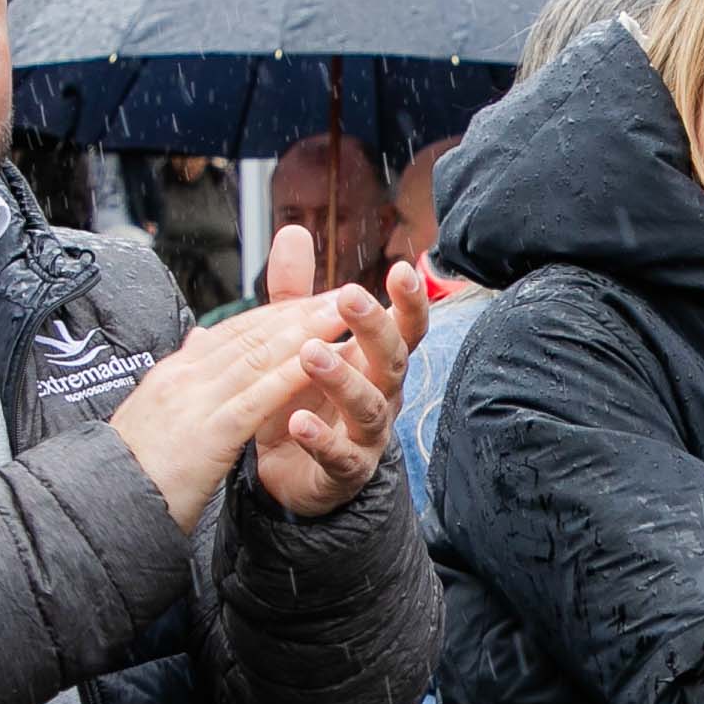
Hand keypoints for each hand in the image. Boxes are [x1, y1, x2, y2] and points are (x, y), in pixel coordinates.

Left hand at [241, 227, 429, 517]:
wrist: (293, 472)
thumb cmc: (305, 397)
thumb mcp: (296, 339)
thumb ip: (296, 292)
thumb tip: (293, 230)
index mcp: (375, 361)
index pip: (404, 327)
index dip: (409, 300)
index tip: (401, 268)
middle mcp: (382, 395)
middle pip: (393, 360)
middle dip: (375, 328)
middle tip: (349, 297)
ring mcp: (368, 436)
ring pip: (369, 406)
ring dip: (343, 379)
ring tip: (310, 354)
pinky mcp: (345, 472)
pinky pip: (339, 457)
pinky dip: (320, 440)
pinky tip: (297, 422)